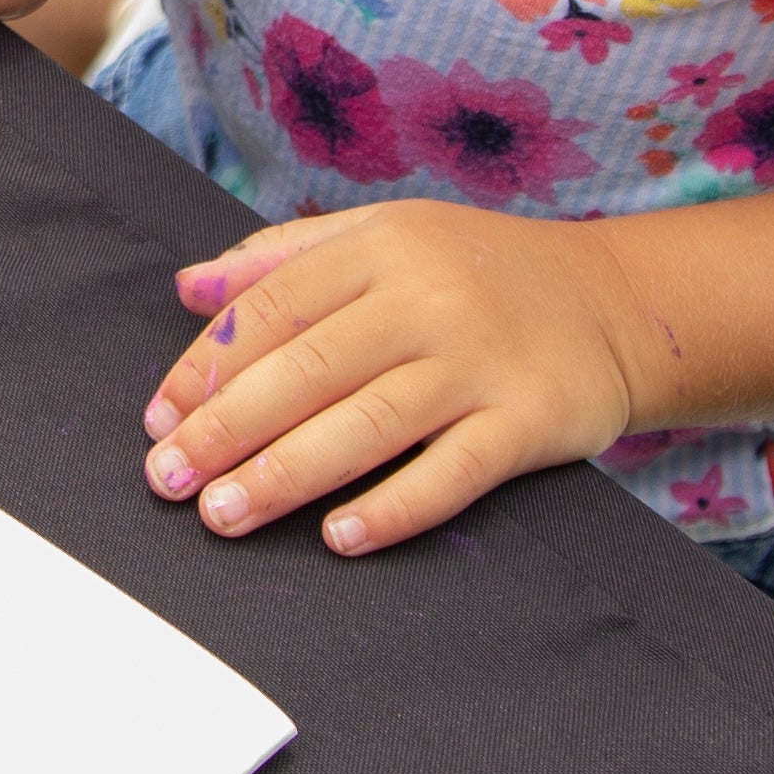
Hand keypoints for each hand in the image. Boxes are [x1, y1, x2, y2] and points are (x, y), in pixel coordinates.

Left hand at [138, 203, 651, 554]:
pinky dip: (394, 509)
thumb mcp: (384, 235)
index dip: (208, 367)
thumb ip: (284, 259)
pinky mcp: (528, 420)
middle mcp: (426, 299)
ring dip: (286, 475)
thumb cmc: (476, 272)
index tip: (159, 418)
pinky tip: (339, 537)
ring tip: (224, 514)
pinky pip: (452, 473)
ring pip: (367, 423)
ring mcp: (479, 362)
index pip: (273, 309)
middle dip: (226, 430)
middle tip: (169, 480)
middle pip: (307, 371)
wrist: (614, 300)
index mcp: (380, 249)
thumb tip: (186, 287)